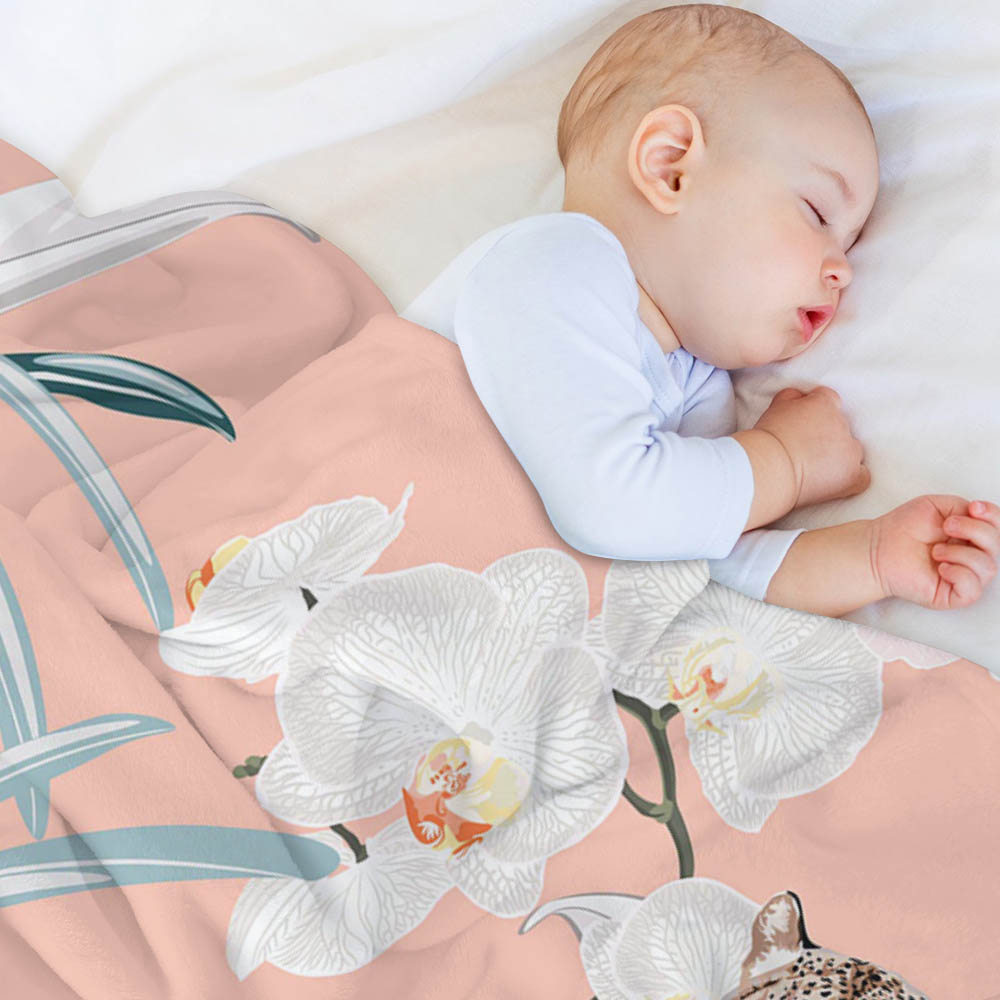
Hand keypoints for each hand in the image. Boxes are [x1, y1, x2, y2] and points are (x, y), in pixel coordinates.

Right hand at [755, 386, 869, 508]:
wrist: (769, 467)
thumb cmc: (768, 439)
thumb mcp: (776, 407)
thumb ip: (792, 397)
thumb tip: (800, 397)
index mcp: (825, 404)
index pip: (829, 400)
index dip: (816, 412)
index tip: (805, 423)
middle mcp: (842, 424)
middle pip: (841, 426)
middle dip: (826, 435)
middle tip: (804, 448)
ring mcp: (850, 451)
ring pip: (852, 450)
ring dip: (839, 456)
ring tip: (816, 467)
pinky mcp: (852, 476)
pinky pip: (862, 475)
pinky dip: (852, 478)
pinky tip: (836, 482)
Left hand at [870, 496, 998, 608]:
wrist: (878, 547)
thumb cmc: (904, 528)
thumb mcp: (937, 506)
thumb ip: (964, 507)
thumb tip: (981, 515)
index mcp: (971, 536)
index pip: (998, 528)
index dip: (994, 516)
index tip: (973, 507)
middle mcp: (972, 557)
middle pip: (997, 546)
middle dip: (975, 530)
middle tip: (946, 526)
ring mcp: (964, 577)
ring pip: (988, 568)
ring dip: (960, 553)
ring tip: (935, 550)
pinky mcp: (952, 595)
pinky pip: (973, 589)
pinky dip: (959, 574)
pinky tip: (940, 567)